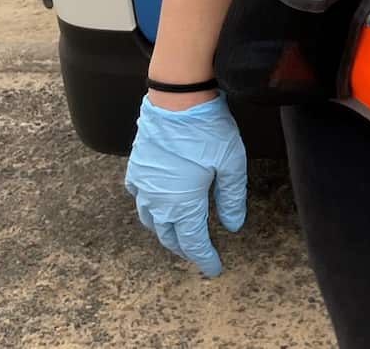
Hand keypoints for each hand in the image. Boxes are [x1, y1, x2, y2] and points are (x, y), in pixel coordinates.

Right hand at [124, 94, 247, 276]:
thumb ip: (231, 198)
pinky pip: (139, 197)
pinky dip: (149, 208)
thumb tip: (233, 225)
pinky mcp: (136, 167)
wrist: (176, 100)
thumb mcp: (231, 163)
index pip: (193, 242)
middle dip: (185, 248)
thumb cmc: (207, 130)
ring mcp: (143, 184)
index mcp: (183, 204)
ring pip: (151, 220)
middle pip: (169, 236)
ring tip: (178, 232)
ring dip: (165, 231)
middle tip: (198, 252)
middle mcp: (158, 201)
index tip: (214, 268)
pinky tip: (157, 203)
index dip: (205, 258)